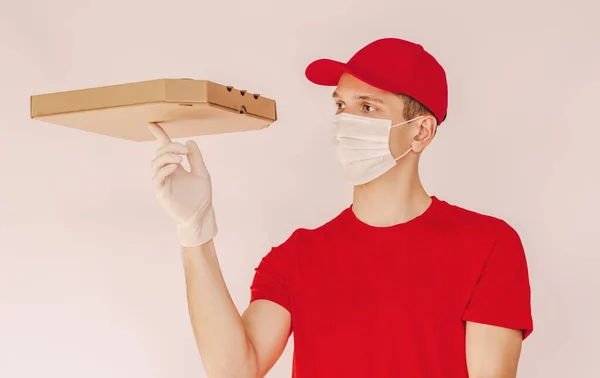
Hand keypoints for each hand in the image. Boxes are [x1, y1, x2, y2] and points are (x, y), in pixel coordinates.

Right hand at [148, 122, 216, 246]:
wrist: (201, 215)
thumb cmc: (201, 196)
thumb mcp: (202, 173)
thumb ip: (196, 158)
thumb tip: (190, 142)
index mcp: (176, 165)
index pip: (165, 148)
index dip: (159, 135)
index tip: (152, 123)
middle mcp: (167, 172)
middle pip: (160, 152)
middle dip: (171, 147)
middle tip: (185, 151)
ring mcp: (163, 182)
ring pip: (155, 163)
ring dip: (167, 157)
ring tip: (180, 159)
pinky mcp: (162, 192)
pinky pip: (158, 177)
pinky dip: (165, 169)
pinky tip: (176, 167)